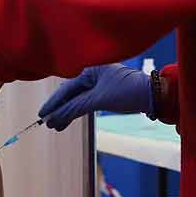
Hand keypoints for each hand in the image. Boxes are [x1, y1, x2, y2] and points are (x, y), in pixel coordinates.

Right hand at [38, 64, 152, 130]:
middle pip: (70, 94)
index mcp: (90, 69)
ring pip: (78, 99)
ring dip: (68, 113)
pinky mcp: (106, 92)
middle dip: (59, 110)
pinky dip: (78, 111)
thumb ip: (74, 109)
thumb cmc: (128, 92)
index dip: (53, 103)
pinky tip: (69, 120)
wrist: (153, 95)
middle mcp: (93, 73)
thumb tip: (53, 119)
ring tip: (56, 127)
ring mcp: (100, 83)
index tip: (41, 115)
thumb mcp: (98, 100)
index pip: (66, 88)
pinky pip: (86, 102)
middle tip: (47, 124)